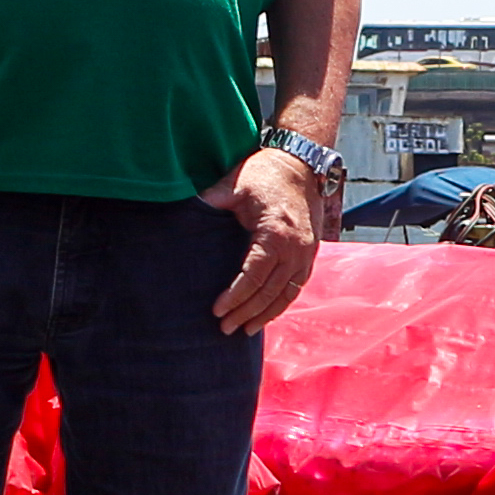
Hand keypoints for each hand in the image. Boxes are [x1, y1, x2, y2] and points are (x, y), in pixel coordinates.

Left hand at [212, 145, 329, 333]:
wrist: (300, 164)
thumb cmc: (264, 174)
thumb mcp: (234, 185)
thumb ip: (211, 200)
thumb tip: (184, 211)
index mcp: (275, 234)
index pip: (253, 275)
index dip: (235, 296)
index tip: (217, 311)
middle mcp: (295, 248)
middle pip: (270, 291)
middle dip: (246, 312)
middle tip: (225, 328)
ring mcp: (306, 253)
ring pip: (286, 294)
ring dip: (266, 314)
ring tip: (246, 330)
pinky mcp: (311, 253)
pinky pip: (297, 286)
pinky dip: (282, 303)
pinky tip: (267, 314)